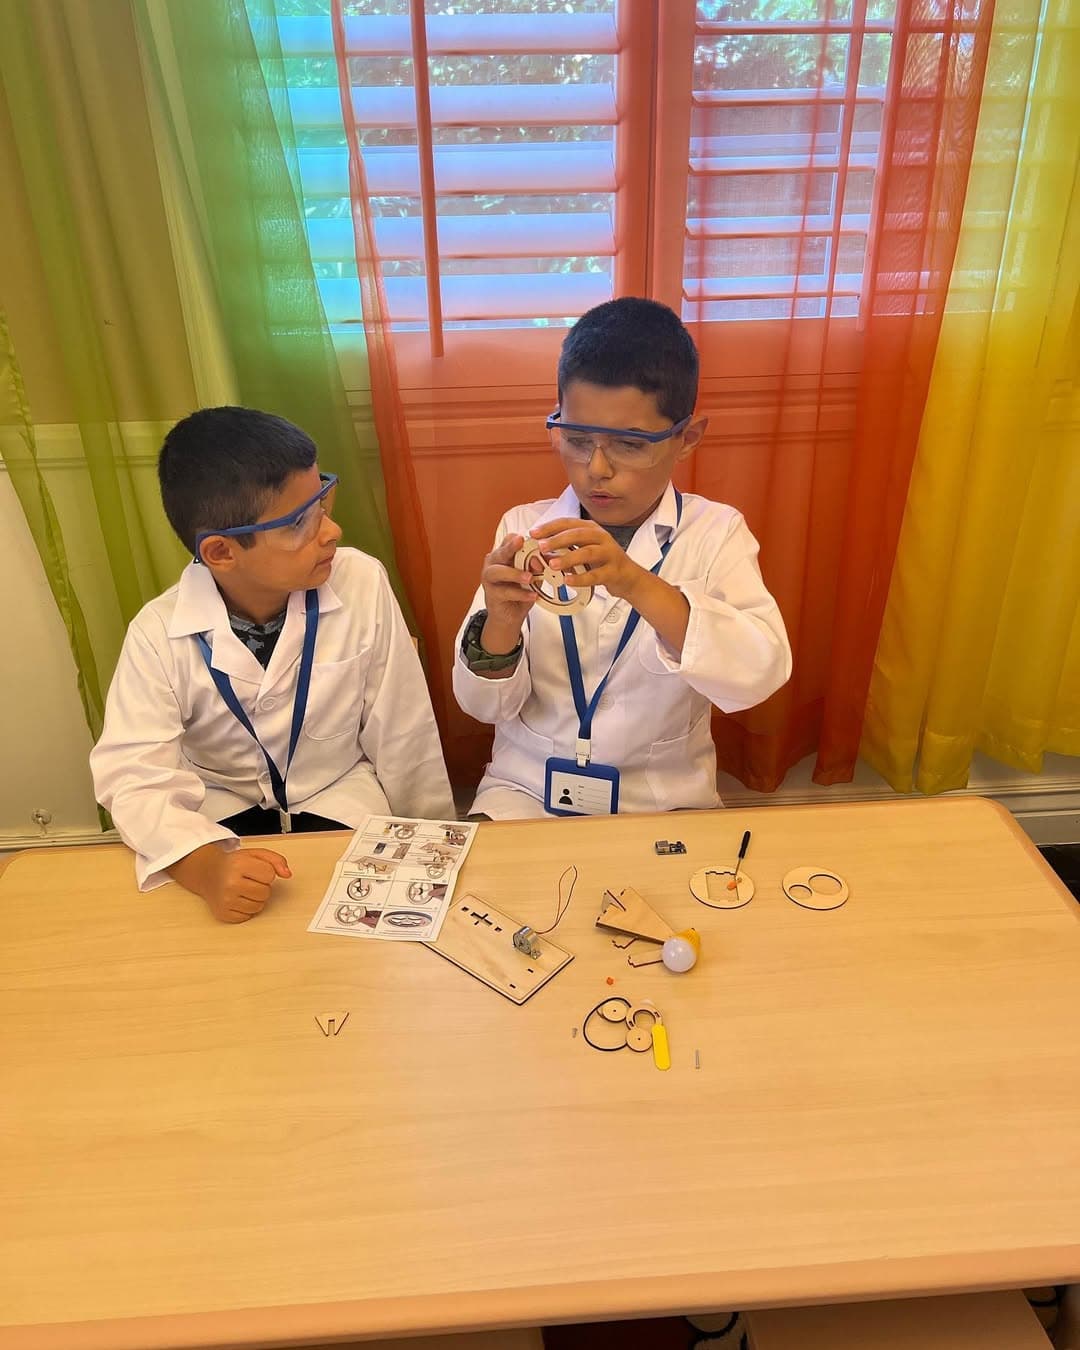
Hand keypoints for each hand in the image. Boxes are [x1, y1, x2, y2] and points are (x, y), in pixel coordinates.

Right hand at [169, 843, 291, 923]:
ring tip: (244, 889)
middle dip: (262, 887)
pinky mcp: (224, 914)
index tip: (255, 870)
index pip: (270, 875)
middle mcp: (230, 883)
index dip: (266, 873)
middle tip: (249, 880)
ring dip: (256, 899)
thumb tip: (287, 874)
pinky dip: (246, 908)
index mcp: (239, 865)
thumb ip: (276, 860)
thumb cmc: (233, 864)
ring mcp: (226, 900)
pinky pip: (248, 916)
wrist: (208, 873)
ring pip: (259, 906)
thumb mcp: (255, 854)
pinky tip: (237, 898)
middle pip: (265, 893)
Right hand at [479, 533, 537, 651]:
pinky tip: (532, 595)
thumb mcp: (533, 575)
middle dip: (511, 547)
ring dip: (515, 573)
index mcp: (504, 554)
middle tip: (521, 542)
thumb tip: (547, 558)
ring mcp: (490, 579)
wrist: (509, 616)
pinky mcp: (492, 594)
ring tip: (529, 577)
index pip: (510, 539)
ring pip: (498, 571)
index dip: (523, 540)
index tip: (536, 542)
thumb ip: (538, 566)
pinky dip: (520, 594)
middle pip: (501, 551)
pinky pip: (505, 592)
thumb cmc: (520, 591)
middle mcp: (494, 563)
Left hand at [530, 517, 647, 602]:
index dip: (550, 527)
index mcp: (591, 529)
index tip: (533, 533)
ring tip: (553, 565)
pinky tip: (568, 581)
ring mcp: (609, 553)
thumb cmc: (602, 562)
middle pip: (578, 534)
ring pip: (588, 553)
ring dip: (569, 558)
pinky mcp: (614, 571)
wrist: (627, 577)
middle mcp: (601, 537)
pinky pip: (596, 575)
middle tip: (541, 546)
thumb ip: (564, 548)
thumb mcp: (583, 549)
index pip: (568, 523)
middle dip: (557, 539)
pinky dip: (581, 578)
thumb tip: (540, 550)